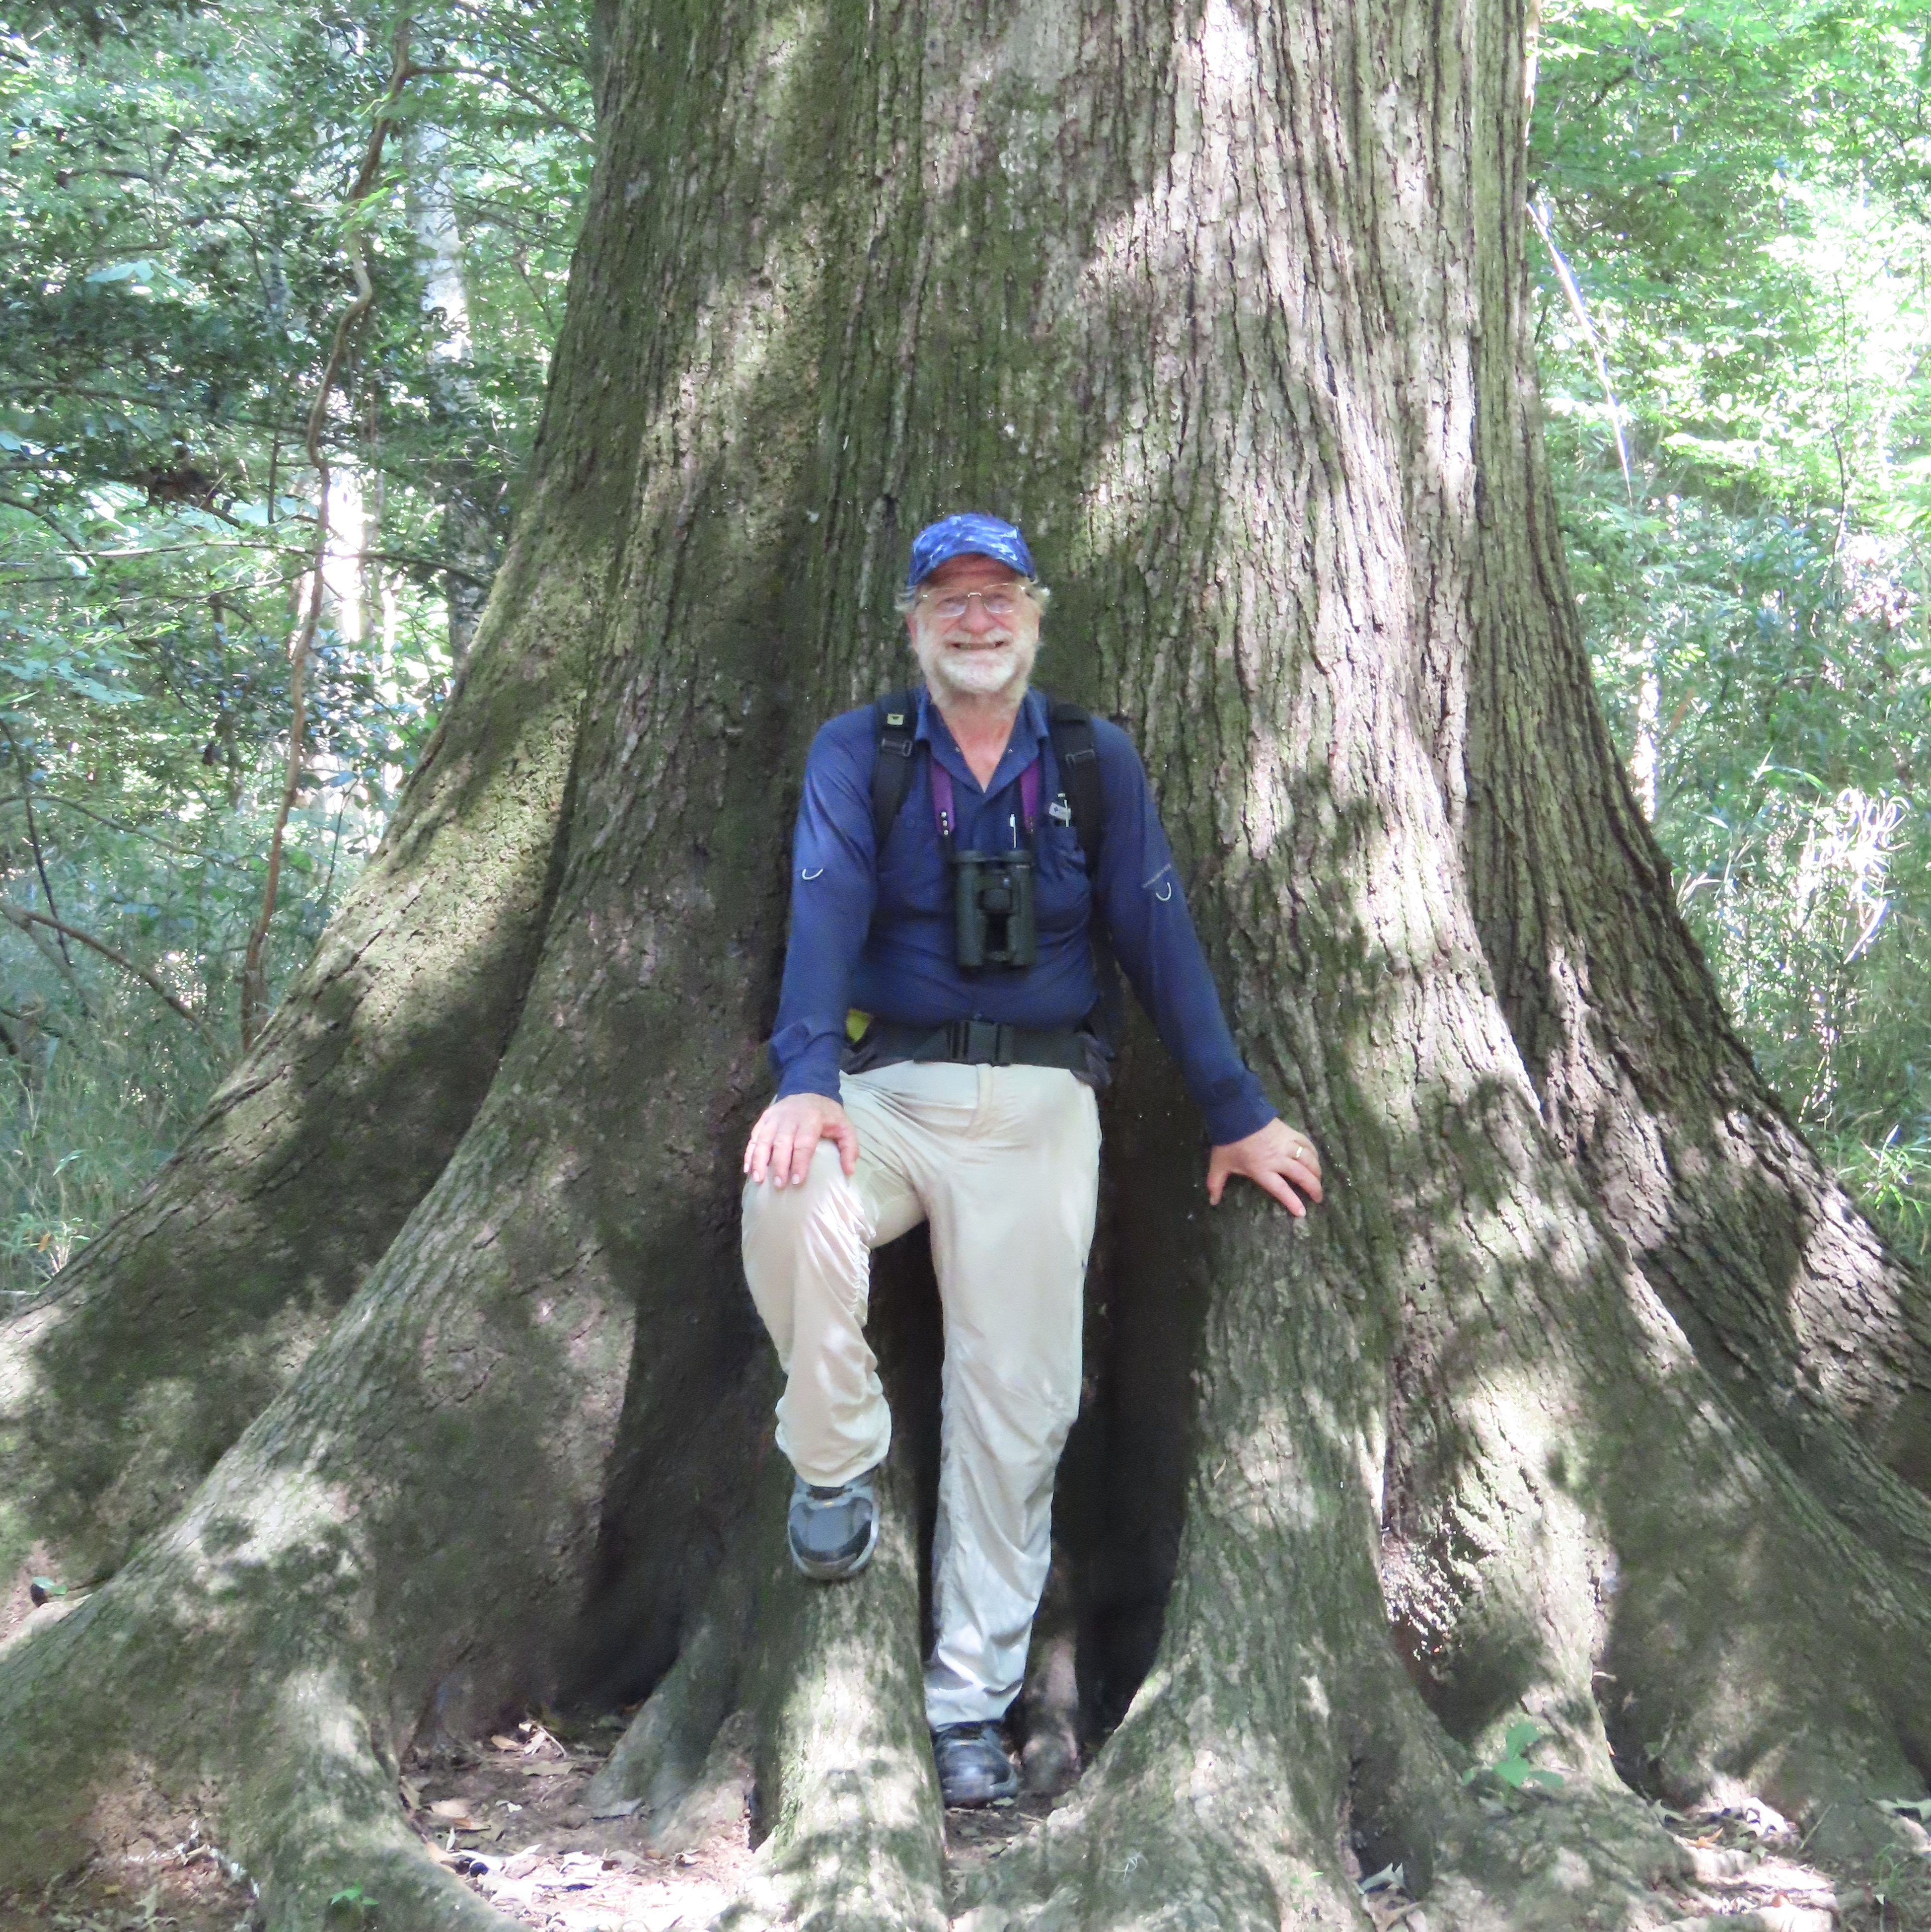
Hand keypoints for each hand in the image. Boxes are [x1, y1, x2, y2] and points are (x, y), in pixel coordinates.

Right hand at [744, 1092, 858, 1188]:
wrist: (810, 1089)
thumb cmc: (828, 1115)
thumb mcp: (845, 1127)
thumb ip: (849, 1148)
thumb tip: (849, 1171)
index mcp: (811, 1118)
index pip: (804, 1143)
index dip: (800, 1162)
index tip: (797, 1181)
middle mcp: (790, 1116)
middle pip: (782, 1143)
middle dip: (779, 1165)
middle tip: (779, 1185)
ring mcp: (774, 1116)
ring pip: (764, 1139)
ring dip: (760, 1160)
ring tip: (758, 1180)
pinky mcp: (764, 1118)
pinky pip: (755, 1136)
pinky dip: (750, 1152)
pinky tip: (748, 1168)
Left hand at [1206, 1118, 1323, 1215]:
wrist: (1236, 1113)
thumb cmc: (1228, 1141)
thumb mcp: (1219, 1165)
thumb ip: (1216, 1184)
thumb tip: (1212, 1202)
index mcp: (1262, 1170)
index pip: (1281, 1190)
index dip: (1293, 1202)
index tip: (1303, 1212)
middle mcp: (1278, 1159)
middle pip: (1301, 1176)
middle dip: (1313, 1188)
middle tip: (1319, 1198)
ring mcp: (1286, 1145)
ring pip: (1308, 1160)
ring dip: (1317, 1171)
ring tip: (1320, 1180)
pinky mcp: (1290, 1131)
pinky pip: (1306, 1143)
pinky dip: (1313, 1152)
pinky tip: (1316, 1158)